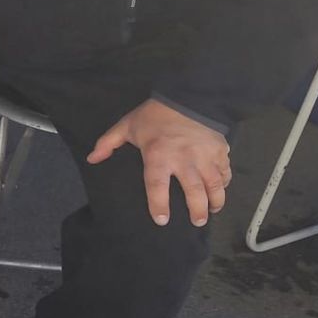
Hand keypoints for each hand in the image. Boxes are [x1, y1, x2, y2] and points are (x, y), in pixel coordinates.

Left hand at [87, 100, 232, 227]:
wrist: (186, 95)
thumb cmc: (154, 115)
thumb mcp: (127, 126)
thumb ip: (108, 143)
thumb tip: (92, 159)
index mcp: (158, 155)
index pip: (157, 185)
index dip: (159, 205)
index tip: (162, 220)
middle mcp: (184, 158)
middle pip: (194, 191)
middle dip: (197, 210)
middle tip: (197, 222)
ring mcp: (205, 155)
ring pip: (214, 184)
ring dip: (216, 201)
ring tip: (212, 212)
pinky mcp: (220, 149)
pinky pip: (225, 171)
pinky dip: (225, 182)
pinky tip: (221, 190)